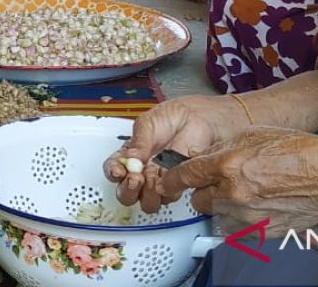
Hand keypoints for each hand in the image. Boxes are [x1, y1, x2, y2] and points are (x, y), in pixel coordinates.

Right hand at [103, 96, 222, 211]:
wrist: (204, 119)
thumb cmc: (177, 116)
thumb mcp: (150, 121)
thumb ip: (139, 140)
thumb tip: (130, 158)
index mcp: (132, 153)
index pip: (114, 168)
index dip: (113, 172)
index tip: (118, 171)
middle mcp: (143, 170)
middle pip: (126, 192)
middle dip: (127, 189)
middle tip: (134, 178)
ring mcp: (160, 179)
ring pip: (145, 201)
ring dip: (144, 194)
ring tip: (150, 179)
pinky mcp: (177, 184)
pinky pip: (166, 197)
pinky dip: (164, 192)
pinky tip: (164, 179)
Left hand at [157, 127, 317, 234]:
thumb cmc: (295, 151)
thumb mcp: (251, 135)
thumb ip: (220, 148)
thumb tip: (198, 157)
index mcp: (228, 164)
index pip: (186, 176)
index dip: (173, 180)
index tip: (168, 183)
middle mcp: (233, 192)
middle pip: (199, 200)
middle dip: (206, 192)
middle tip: (225, 182)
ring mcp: (246, 215)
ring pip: (217, 216)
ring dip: (224, 207)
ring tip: (247, 193)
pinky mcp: (258, 232)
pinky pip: (236, 229)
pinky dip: (240, 220)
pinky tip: (257, 205)